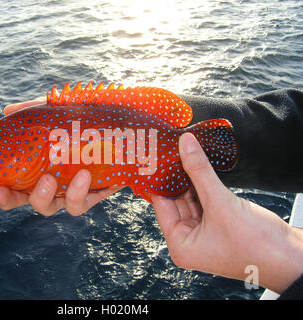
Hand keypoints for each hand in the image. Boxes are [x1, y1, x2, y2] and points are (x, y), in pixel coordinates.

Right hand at [0, 97, 121, 215]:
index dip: (0, 194)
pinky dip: (78, 191)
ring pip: (50, 207)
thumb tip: (7, 110)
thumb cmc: (81, 124)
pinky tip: (83, 174)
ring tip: (49, 178)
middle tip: (7, 189)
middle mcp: (50, 186)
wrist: (119, 131)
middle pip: (24, 202)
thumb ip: (33, 112)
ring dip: (45, 196)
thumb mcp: (55, 114)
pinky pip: (80, 203)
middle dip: (12, 200)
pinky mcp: (91, 196)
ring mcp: (69, 193)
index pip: (11, 188)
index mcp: (35, 171)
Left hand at [152, 132, 302, 293]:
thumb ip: (200, 172)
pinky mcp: (218, 224)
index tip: (157, 157)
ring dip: (190, 179)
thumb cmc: (257, 246)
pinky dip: (203, 185)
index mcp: (180, 245)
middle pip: (175, 201)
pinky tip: (200, 167)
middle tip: (172, 150)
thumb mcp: (221, 203)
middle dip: (175, 177)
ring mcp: (204, 233)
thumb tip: (186, 145)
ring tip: (184, 153)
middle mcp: (188, 241)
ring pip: (191, 199)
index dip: (160, 180)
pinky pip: (205, 201)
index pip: (161, 205)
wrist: (291, 258)